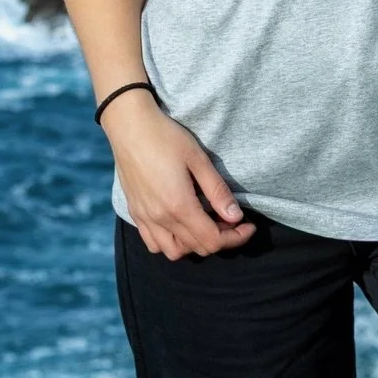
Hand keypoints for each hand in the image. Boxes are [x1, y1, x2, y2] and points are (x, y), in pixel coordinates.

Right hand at [100, 90, 255, 259]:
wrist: (129, 125)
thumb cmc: (166, 137)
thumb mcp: (198, 160)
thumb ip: (217, 191)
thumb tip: (235, 217)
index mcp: (178, 206)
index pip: (213, 240)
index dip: (236, 238)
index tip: (249, 225)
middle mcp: (160, 218)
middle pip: (197, 248)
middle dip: (221, 239)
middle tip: (232, 219)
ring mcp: (144, 218)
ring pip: (174, 251)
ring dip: (195, 245)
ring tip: (206, 223)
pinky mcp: (135, 212)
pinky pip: (154, 243)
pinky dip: (171, 242)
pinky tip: (181, 224)